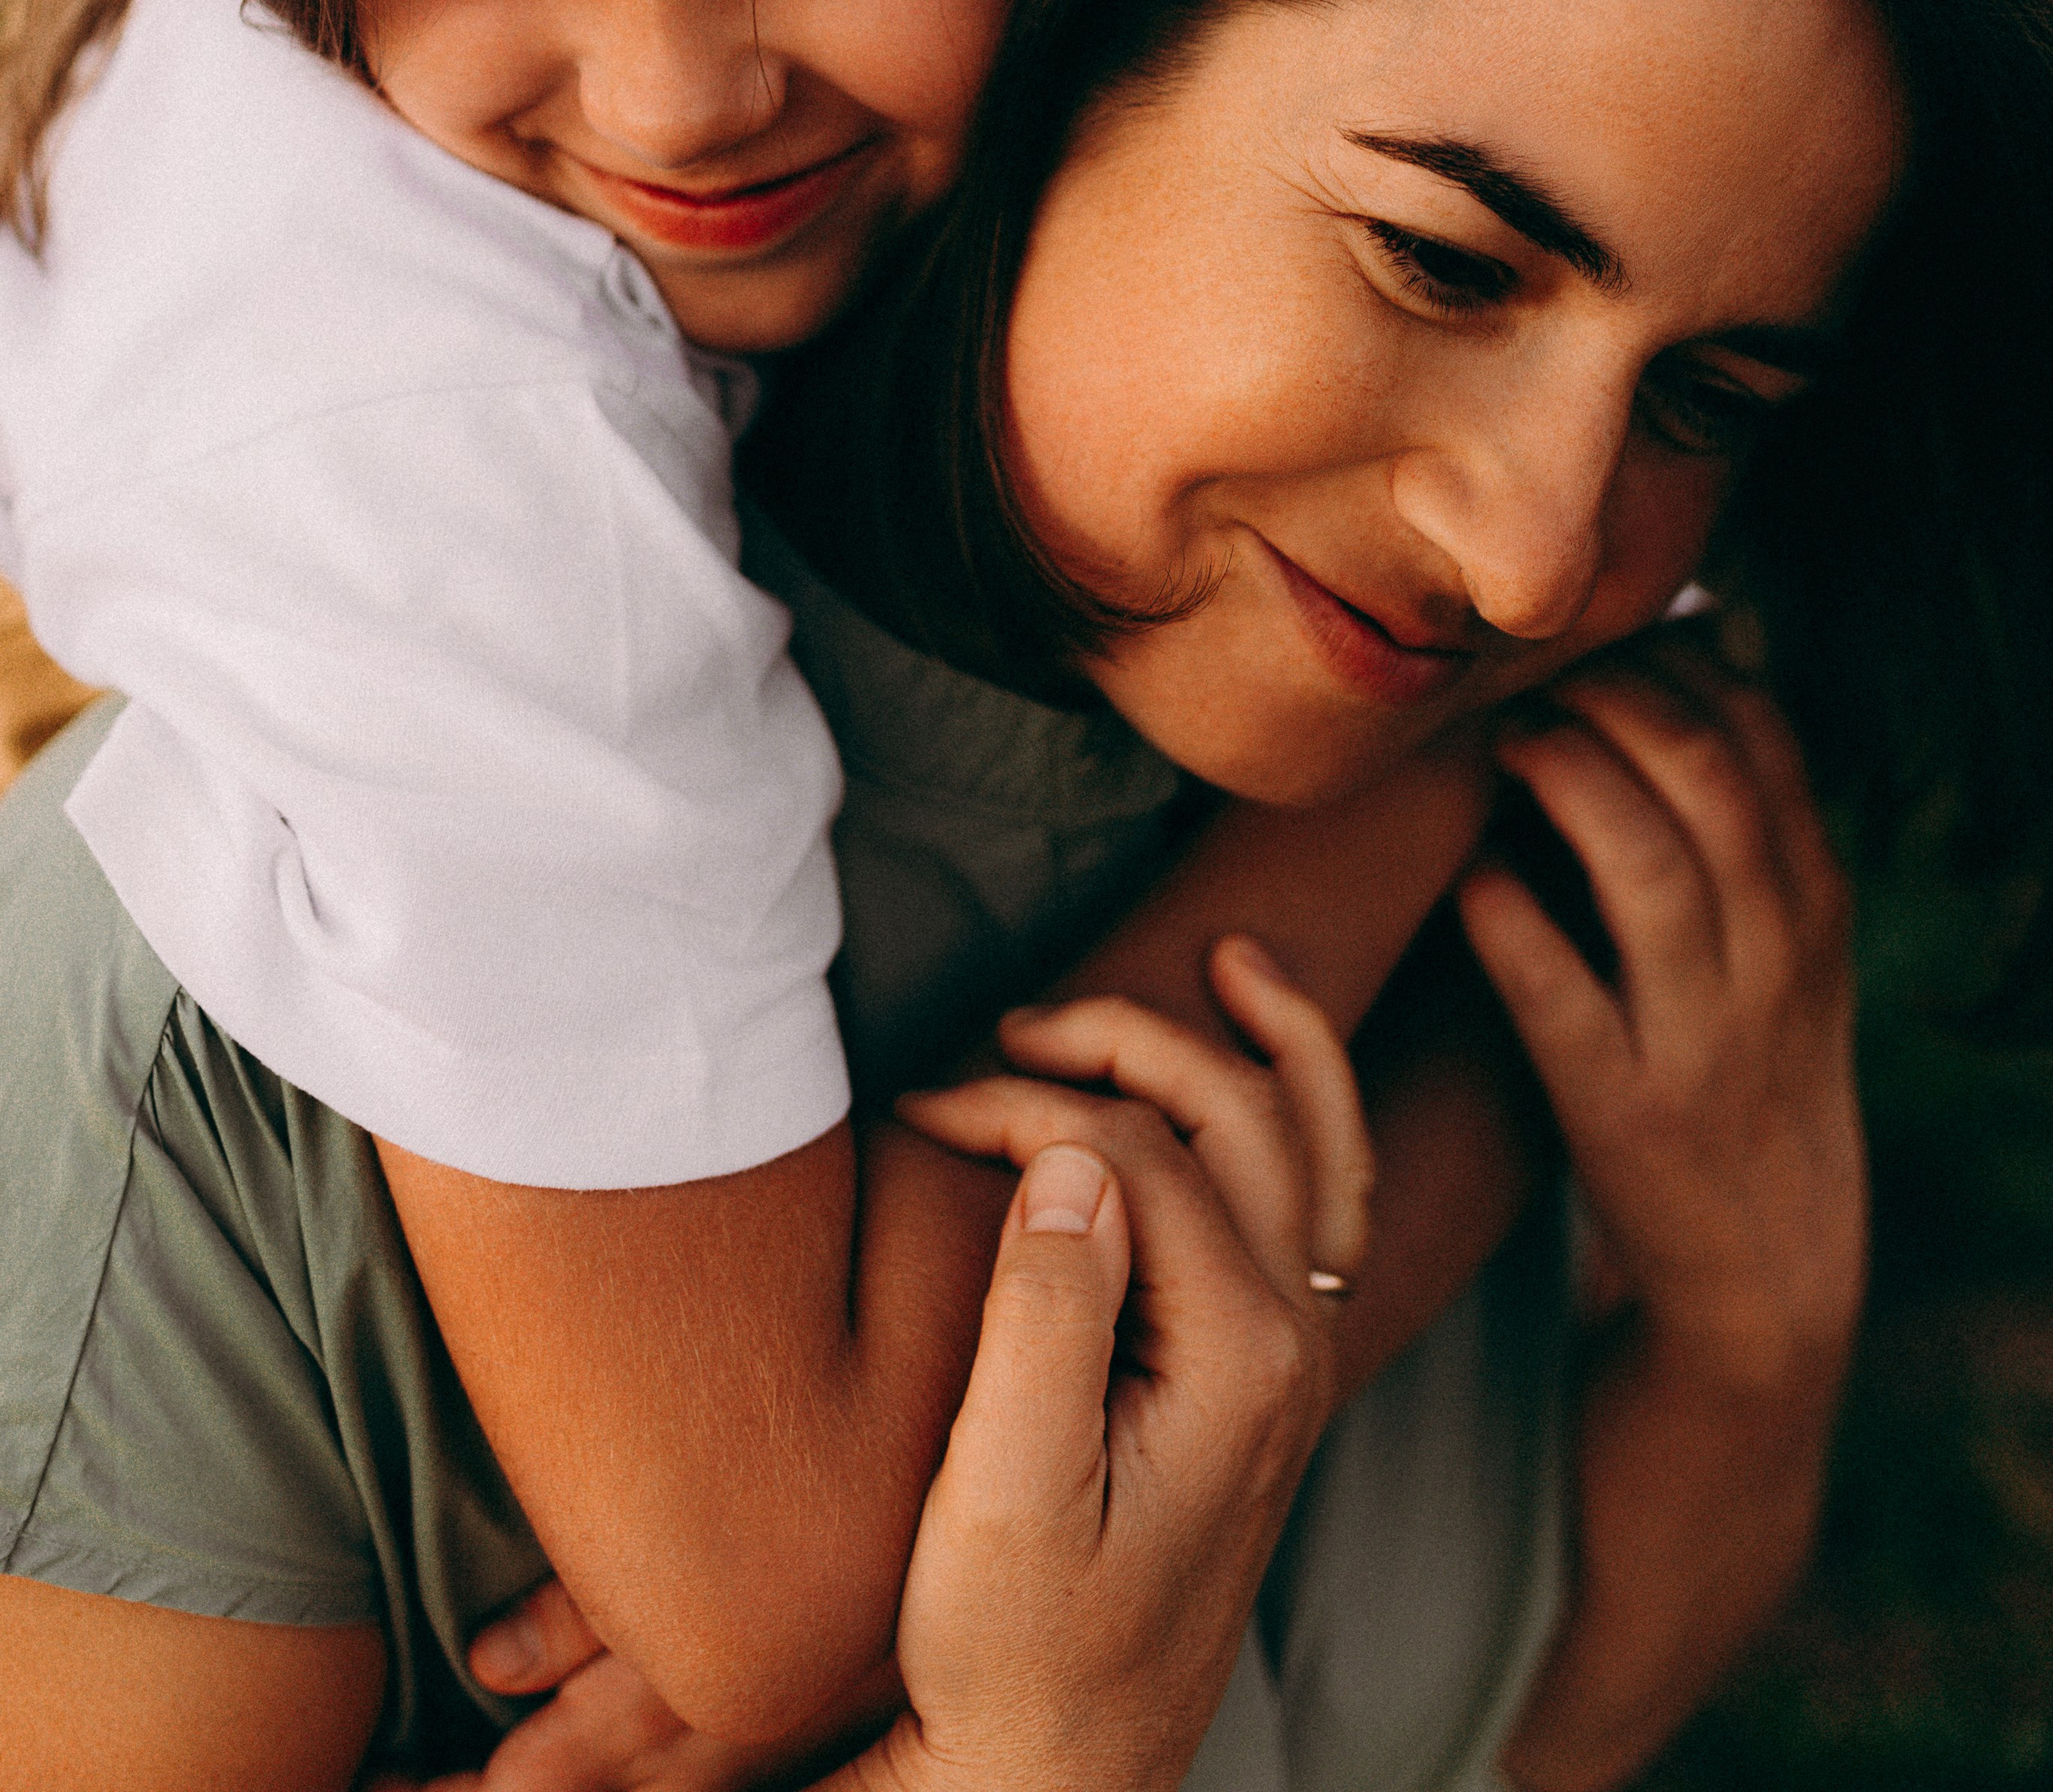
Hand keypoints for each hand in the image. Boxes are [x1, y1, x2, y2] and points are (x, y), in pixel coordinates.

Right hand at [432, 940, 1367, 1791]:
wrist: (1061, 1774)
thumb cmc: (1014, 1651)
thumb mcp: (1003, 1500)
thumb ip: (1043, 1317)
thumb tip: (1071, 1151)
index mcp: (1237, 1362)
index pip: (1138, 1155)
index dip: (1024, 1108)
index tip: (921, 1113)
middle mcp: (1290, 1348)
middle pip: (1239, 1118)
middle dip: (1127, 1042)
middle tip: (1010, 1024)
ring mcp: (1291, 1363)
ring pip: (1316, 1148)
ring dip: (1265, 1046)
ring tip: (1219, 962)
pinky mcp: (1265, 1379)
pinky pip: (1322, 1208)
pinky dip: (1304, 1116)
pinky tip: (1260, 1071)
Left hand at [1458, 631, 1866, 1402]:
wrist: (1771, 1270)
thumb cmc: (1750, 1061)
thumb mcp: (1786, 940)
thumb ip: (1750, 804)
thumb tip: (1722, 629)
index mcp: (1812, 902)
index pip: (1759, 734)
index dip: (1670, 662)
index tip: (1595, 637)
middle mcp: (1772, 958)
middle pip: (1706, 777)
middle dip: (1613, 699)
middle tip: (1532, 677)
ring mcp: (1701, 1037)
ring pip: (1650, 872)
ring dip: (1568, 782)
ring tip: (1504, 741)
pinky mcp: (1623, 1114)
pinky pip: (1561, 998)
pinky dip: (1510, 921)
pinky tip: (1470, 874)